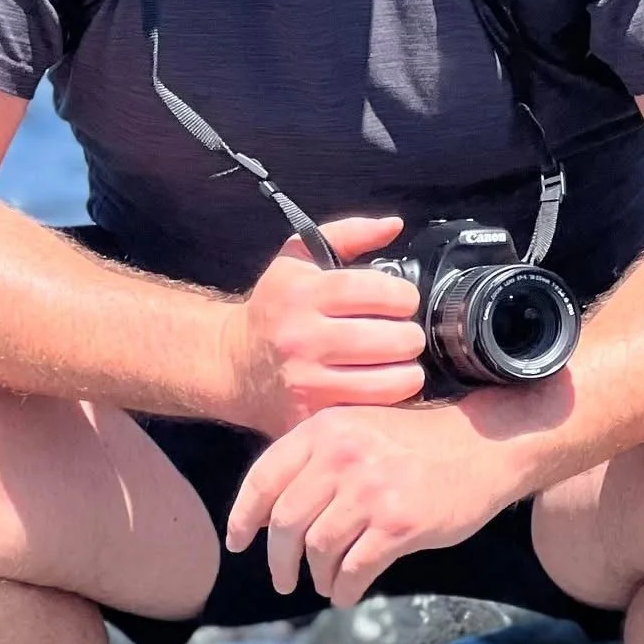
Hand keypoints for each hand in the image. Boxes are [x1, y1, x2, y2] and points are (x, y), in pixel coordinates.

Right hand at [221, 216, 425, 437]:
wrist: (234, 364)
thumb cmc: (275, 307)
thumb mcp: (299, 258)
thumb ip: (349, 234)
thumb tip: (394, 225)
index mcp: (303, 294)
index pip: (376, 291)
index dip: (403, 295)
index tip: (403, 300)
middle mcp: (302, 339)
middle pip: (393, 339)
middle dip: (410, 335)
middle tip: (403, 334)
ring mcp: (307, 384)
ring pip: (391, 382)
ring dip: (407, 371)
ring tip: (397, 361)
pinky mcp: (312, 418)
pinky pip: (373, 412)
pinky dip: (387, 401)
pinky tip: (380, 386)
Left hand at [225, 400, 528, 606]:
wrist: (482, 444)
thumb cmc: (418, 441)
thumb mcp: (360, 427)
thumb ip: (318, 456)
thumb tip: (271, 510)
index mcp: (325, 429)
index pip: (264, 477)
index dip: (243, 516)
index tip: (238, 542)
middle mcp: (341, 455)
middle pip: (285, 522)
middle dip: (278, 560)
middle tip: (283, 579)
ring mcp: (370, 490)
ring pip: (317, 549)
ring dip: (315, 576)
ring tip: (324, 583)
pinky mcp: (399, 523)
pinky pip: (353, 570)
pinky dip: (343, 589)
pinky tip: (347, 593)